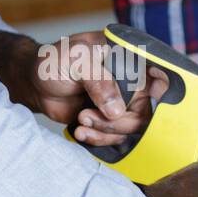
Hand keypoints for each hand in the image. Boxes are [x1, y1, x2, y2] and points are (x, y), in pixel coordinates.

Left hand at [28, 30, 167, 145]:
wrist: (33, 82)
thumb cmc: (53, 61)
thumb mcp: (76, 60)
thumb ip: (98, 81)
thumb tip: (117, 110)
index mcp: (128, 58)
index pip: (158, 75)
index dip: (163, 91)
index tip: (155, 102)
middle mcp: (129, 82)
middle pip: (144, 111)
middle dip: (118, 121)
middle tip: (89, 116)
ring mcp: (119, 103)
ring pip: (129, 128)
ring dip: (105, 130)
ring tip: (81, 121)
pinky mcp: (107, 120)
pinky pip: (114, 137)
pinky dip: (98, 138)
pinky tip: (80, 131)